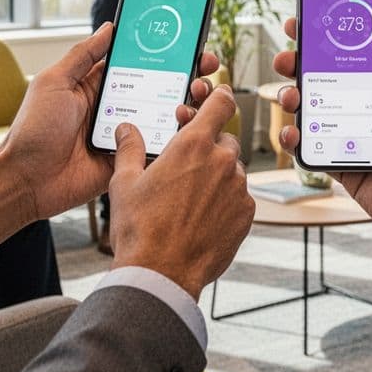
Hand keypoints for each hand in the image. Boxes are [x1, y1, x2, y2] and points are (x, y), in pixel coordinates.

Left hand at [0, 22, 220, 226]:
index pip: (140, 64)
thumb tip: (110, 27)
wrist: (26, 180)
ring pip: (165, 116)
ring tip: (196, 95)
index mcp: (99, 86)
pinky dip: (176, 137)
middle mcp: (116, 107)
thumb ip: (83, 55)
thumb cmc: (34, 130)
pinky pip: (158, 147)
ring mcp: (125, 134)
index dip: (164, 53)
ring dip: (186, 103)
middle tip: (205, 67)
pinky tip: (188, 125)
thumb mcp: (54, 82)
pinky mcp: (129, 160)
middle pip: (160, 87)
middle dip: (186, 75)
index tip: (189, 42)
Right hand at [108, 86, 251, 298]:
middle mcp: (223, 161)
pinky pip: (240, 198)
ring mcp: (239, 188)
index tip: (217, 98)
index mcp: (193, 144)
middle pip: (224, 140)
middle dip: (209, 147)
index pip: (220, 104)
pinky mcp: (247, 213)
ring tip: (189, 200)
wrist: (161, 274)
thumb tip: (126, 128)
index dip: (219, 98)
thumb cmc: (140, 228)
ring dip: (218, 177)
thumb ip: (129, 148)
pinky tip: (203, 217)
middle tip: (186, 166)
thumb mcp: (125, 183)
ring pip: (233, 171)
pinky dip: (226, 202)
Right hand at [274, 14, 371, 269]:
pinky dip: (296, 140)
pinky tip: (290, 133)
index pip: (361, 56)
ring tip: (288, 96)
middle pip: (330, 80)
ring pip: (317, 111)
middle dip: (303, 66)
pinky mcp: (346, 165)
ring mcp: (357, 137)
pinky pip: (314, 148)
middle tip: (286, 59)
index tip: (311, 24)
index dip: (336, 40)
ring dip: (294, 99)